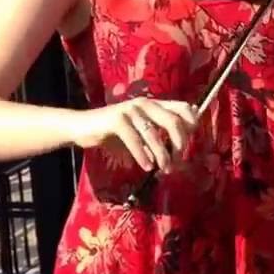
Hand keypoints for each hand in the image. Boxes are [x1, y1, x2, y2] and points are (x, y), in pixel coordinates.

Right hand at [69, 97, 198, 173]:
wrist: (81, 127)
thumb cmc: (114, 133)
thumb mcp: (140, 134)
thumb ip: (158, 138)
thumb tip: (179, 154)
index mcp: (154, 104)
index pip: (183, 108)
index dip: (192, 125)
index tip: (190, 144)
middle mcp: (145, 104)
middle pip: (173, 121)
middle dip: (179, 144)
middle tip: (178, 161)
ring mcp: (130, 110)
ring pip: (154, 134)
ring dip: (162, 155)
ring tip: (164, 169)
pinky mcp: (116, 120)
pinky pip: (135, 140)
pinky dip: (143, 156)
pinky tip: (147, 167)